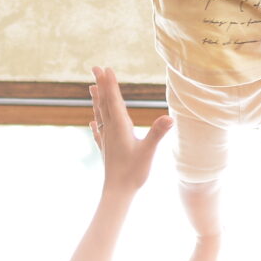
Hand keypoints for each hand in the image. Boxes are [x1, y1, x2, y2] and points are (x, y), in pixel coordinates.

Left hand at [89, 66, 170, 193]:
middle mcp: (110, 130)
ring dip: (96, 100)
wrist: (117, 193)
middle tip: (95, 68)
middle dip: (101, 85)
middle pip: (104, 103)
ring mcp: (107, 140)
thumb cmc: (133, 173)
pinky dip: (95, 123)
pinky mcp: (106, 150)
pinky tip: (92, 122)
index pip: (114, 100)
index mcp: (120, 127)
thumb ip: (158, 133)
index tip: (106, 68)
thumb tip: (170, 118)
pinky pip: (99, 131)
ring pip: (99, 115)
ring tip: (90, 87)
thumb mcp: (149, 151)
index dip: (110, 84)